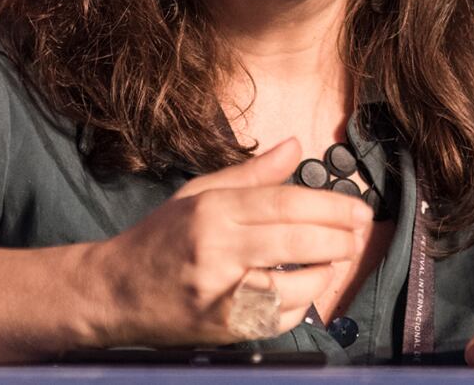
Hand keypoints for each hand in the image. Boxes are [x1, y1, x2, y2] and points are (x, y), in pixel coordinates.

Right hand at [82, 137, 372, 347]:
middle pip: (295, 242)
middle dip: (338, 237)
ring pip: (294, 286)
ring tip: (336, 259)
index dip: (329, 205)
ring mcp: (221, 294)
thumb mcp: (198, 193)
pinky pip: (279, 319)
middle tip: (358, 232)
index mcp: (212, 211)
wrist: (115, 292)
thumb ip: (252, 173)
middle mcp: (217, 251)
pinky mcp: (224, 328)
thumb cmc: (160, 238)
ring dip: (326, 274)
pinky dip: (301, 305)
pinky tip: (306, 288)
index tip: (357, 207)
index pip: (284, 203)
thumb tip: (296, 146)